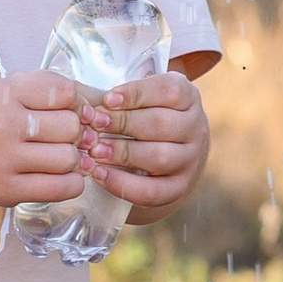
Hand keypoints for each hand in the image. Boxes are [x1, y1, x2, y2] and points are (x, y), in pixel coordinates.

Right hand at [0, 68, 85, 209]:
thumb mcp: (2, 91)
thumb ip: (44, 91)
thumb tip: (91, 111)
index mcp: (4, 93)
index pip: (65, 92)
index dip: (72, 102)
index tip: (62, 110)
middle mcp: (3, 125)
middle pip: (70, 127)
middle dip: (72, 132)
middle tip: (56, 137)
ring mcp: (4, 161)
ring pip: (69, 158)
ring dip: (70, 159)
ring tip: (53, 157)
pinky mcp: (7, 192)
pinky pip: (62, 188)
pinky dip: (71, 183)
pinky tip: (58, 176)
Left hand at [81, 69, 209, 222]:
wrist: (173, 157)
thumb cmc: (148, 118)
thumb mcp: (146, 99)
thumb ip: (124, 96)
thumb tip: (87, 100)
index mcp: (188, 98)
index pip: (169, 90)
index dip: (136, 93)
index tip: (107, 100)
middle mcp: (196, 128)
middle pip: (161, 124)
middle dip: (122, 123)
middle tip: (93, 125)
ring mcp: (191, 161)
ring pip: (159, 157)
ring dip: (122, 153)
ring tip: (94, 151)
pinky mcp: (179, 188)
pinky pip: (152, 191)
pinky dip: (123, 184)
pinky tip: (100, 174)